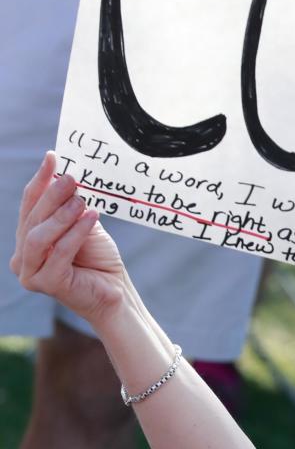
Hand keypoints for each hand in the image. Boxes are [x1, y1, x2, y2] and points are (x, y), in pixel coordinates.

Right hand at [11, 153, 129, 325]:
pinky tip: (91, 217)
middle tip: (70, 179)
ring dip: (60, 216)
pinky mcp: (47, 284)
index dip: (40, 181)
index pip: (29, 205)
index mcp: (27, 240)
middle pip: (32, 219)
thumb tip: (64, 172)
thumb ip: (69, 205)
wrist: (116, 292)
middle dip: (51, 196)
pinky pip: (58, 253)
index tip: (52, 157)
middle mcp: (23, 258)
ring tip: (81, 201)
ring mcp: (31, 273)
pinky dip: (75, 233)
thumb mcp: (82, 225)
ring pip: (38, 236)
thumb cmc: (99, 259)